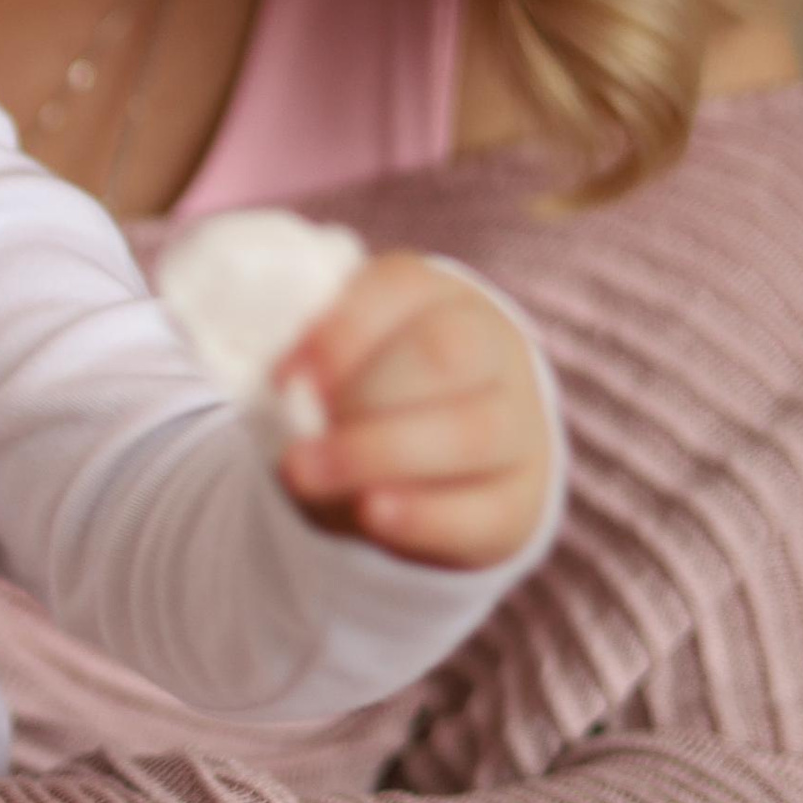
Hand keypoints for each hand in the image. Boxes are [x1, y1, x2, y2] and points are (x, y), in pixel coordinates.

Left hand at [276, 252, 554, 566]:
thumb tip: (288, 406)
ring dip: (379, 454)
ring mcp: (518, 426)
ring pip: (473, 431)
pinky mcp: (522, 500)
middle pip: (446, 354)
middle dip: (360, 396)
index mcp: (438, 298)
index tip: (281, 378)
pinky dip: (423, 515)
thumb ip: (310, 379)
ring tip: (305, 476)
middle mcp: (492, 350)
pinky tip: (372, 514)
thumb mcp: (335, 373)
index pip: (402, 287)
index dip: (340, 331)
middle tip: (294, 439)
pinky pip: (485, 509)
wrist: (437, 473)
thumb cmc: (366, 403)